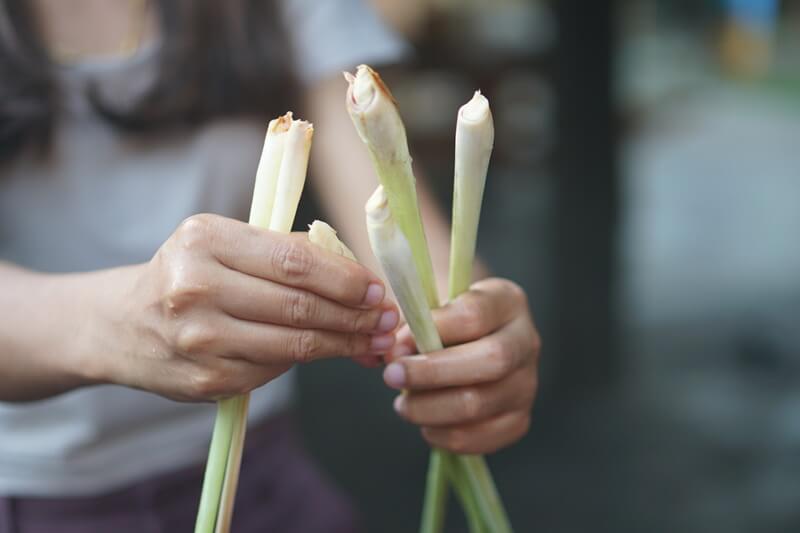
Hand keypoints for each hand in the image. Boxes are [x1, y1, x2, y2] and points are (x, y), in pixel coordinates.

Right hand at [98, 214, 397, 401]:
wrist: (122, 324)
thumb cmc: (188, 274)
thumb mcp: (225, 243)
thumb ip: (286, 251)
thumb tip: (359, 280)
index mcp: (205, 241)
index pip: (295, 261)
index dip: (346, 279)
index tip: (377, 289)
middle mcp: (196, 288)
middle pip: (299, 307)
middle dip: (355, 316)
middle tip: (387, 321)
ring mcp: (198, 340)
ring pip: (293, 345)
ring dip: (343, 345)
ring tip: (372, 341)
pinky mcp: (204, 381)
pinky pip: (272, 371)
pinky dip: (305, 361)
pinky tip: (326, 353)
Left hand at [382, 278, 539, 453]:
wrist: (462, 344)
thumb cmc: (438, 321)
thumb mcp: (428, 306)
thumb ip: (411, 323)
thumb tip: (393, 353)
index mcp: (506, 301)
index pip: (474, 314)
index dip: (432, 330)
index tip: (396, 344)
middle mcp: (525, 341)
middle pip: (491, 361)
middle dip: (433, 373)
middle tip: (392, 376)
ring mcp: (526, 384)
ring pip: (479, 404)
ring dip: (430, 408)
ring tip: (403, 404)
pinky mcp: (517, 419)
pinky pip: (481, 437)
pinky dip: (444, 435)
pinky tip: (426, 423)